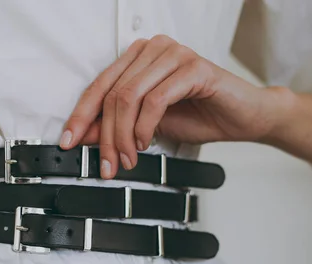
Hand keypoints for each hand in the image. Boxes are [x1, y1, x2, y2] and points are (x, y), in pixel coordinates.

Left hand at [61, 35, 282, 178]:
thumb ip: (115, 127)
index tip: (68, 142)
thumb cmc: (199, 116)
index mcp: (138, 58)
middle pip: (112, 95)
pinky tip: (147, 143)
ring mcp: (173, 54)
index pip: (99, 86)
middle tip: (107, 165)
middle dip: (106, 136)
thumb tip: (83, 137)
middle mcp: (152, 49)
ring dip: (124, 136)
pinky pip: (155, 99)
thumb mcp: (145, 127)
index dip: (80, 116)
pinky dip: (145, 127)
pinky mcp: (193, 67)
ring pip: (129, 97)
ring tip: (128, 158)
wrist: (243, 118)